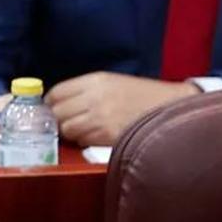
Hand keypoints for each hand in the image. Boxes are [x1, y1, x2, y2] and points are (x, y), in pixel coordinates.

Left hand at [46, 72, 199, 145]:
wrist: (172, 107)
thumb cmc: (143, 95)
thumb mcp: (113, 82)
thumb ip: (86, 90)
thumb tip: (60, 104)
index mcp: (95, 80)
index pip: (56, 92)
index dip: (50, 103)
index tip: (52, 109)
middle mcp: (94, 97)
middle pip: (57, 112)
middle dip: (56, 120)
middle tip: (64, 124)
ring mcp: (100, 118)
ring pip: (67, 129)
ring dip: (70, 133)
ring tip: (81, 131)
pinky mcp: (108, 136)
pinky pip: (82, 141)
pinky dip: (83, 141)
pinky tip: (94, 137)